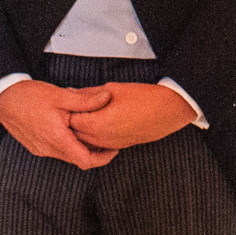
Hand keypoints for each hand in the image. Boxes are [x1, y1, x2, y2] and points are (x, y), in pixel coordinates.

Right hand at [0, 80, 116, 168]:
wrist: (2, 97)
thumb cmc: (28, 96)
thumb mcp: (60, 95)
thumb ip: (85, 100)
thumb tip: (106, 98)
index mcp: (56, 139)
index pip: (85, 160)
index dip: (103, 158)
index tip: (113, 149)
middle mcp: (48, 148)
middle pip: (77, 159)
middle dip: (94, 151)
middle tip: (106, 139)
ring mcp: (40, 149)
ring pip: (67, 154)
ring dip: (80, 146)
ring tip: (90, 130)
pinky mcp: (35, 146)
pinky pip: (56, 150)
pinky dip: (67, 143)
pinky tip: (71, 128)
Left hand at [66, 82, 193, 151]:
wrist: (167, 111)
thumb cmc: (144, 98)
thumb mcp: (112, 89)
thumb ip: (89, 94)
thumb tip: (73, 93)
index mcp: (98, 123)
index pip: (71, 120)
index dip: (68, 110)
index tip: (69, 101)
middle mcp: (102, 138)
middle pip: (76, 134)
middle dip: (73, 121)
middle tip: (75, 106)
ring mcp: (111, 144)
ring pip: (87, 141)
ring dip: (84, 129)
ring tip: (89, 112)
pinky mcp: (120, 145)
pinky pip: (99, 143)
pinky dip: (95, 134)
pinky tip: (101, 120)